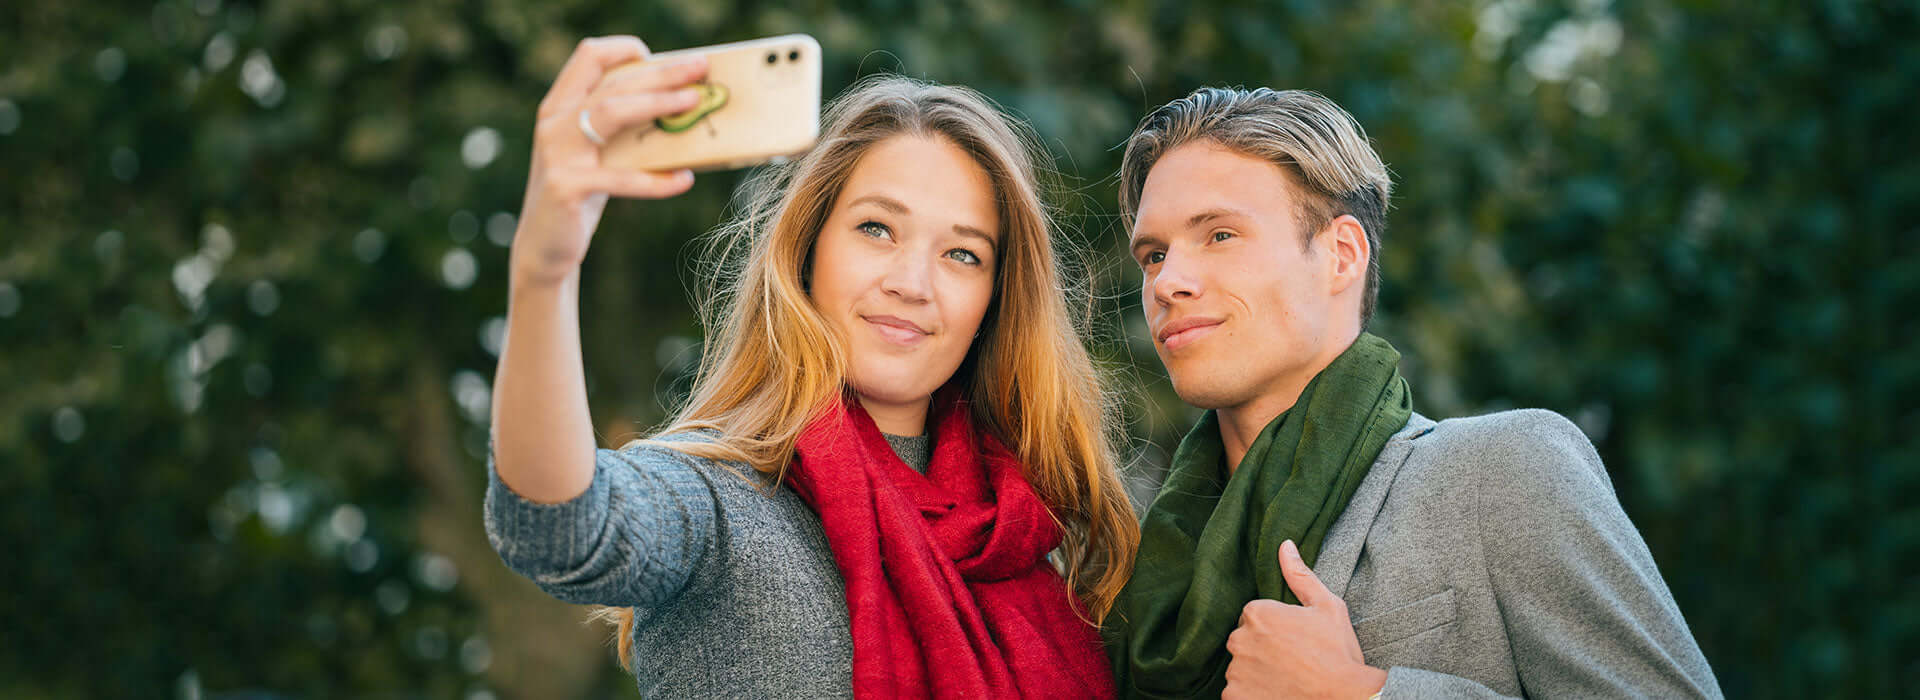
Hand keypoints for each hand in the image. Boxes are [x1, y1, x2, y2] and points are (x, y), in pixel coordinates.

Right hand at [511, 35, 709, 287]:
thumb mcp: (597, 154)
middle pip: (614, 82)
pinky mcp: (565, 187)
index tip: (662, 58)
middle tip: (700, 68)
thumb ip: (621, 129)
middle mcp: (554, 122)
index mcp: (559, 106)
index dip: (625, 49)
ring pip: (612, 112)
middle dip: (662, 72)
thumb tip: (681, 108)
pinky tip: (685, 180)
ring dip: (659, 104)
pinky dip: (655, 180)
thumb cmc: (581, 194)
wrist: (544, 247)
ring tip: (695, 104)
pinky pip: (620, 178)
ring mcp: (557, 153)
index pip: (589, 56)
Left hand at [1222, 540, 1387, 699]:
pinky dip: (1251, 693)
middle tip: (1292, 660)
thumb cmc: (1337, 651)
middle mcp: (1240, 640)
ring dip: (1256, 672)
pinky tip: (1275, 692)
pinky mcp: (1235, 698)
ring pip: (1240, 667)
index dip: (1275, 629)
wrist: (1344, 695)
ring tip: (1286, 678)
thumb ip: (1300, 575)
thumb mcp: (1326, 606)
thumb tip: (1284, 545)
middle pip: (1244, 641)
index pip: (1254, 617)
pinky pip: (1236, 693)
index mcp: (1257, 613)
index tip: (1294, 641)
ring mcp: (1236, 672)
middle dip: (1262, 649)